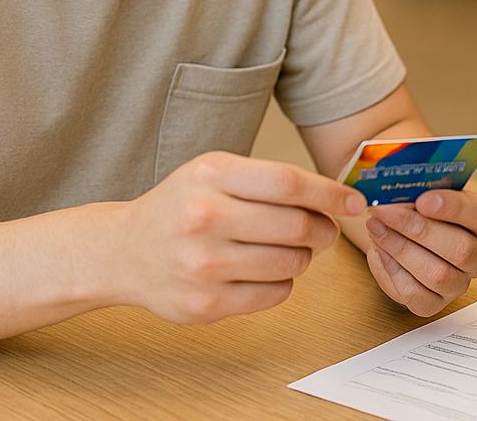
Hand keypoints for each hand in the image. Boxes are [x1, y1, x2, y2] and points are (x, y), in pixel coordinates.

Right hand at [122, 151, 366, 324]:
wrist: (122, 251)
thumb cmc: (181, 206)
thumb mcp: (214, 173)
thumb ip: (269, 180)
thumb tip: (337, 199)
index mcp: (210, 175)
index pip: (289, 183)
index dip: (330, 194)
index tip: (354, 202)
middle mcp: (204, 218)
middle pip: (296, 226)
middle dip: (324, 230)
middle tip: (323, 230)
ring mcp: (203, 265)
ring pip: (291, 264)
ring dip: (304, 257)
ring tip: (290, 249)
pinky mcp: (205, 305)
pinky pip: (274, 294)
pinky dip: (283, 283)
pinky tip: (264, 271)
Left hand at [364, 189, 476, 316]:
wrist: (401, 229)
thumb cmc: (417, 206)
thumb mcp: (423, 188)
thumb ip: (419, 186)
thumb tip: (398, 188)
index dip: (453, 208)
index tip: (422, 200)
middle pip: (461, 249)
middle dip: (418, 230)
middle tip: (385, 212)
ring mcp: (459, 283)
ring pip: (438, 275)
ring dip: (400, 249)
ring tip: (376, 228)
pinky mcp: (434, 302)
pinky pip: (416, 295)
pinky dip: (391, 272)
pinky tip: (378, 251)